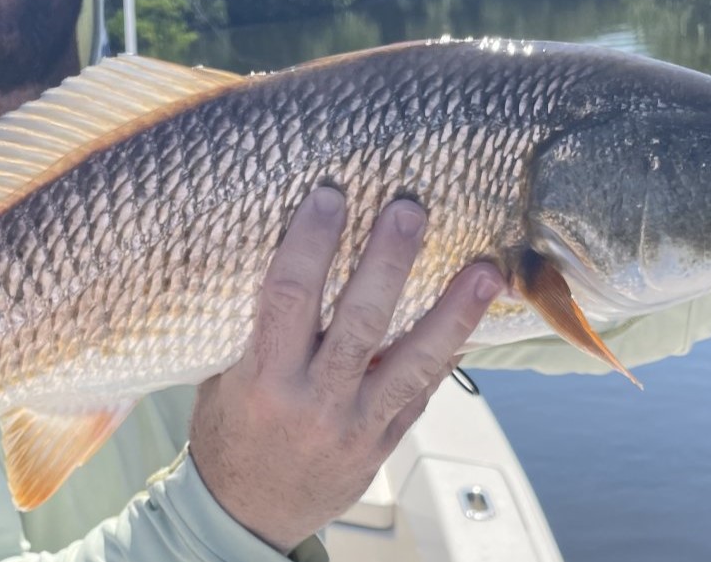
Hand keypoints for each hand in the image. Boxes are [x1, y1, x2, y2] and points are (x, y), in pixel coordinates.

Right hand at [188, 187, 504, 551]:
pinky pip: (423, 391)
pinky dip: (449, 350)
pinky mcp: (383, 442)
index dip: (311, 243)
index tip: (330, 195)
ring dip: (453, 310)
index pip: (287, 298)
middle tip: (411, 209)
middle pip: (361, 321)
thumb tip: (294, 250)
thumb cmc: (232, 432)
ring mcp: (355, 425)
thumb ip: (260, 326)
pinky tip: (475, 313)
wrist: (247, 516)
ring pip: (413, 360)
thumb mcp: (225, 377)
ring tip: (486, 269)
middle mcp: (313, 400)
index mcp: (263, 378)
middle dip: (389, 260)